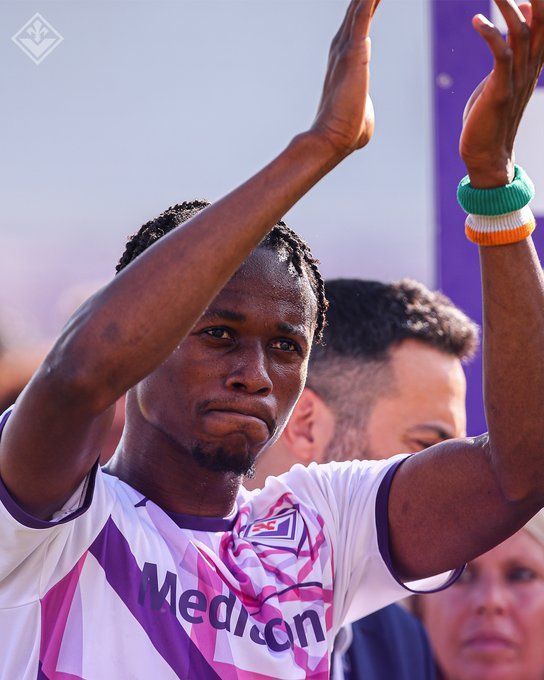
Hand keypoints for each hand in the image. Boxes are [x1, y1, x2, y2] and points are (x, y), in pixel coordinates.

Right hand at [310, 0, 380, 156]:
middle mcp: (343, 45)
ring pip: (361, 3)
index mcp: (347, 56)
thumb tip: (365, 113)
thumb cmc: (349, 131)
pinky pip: (364, 12)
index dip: (371, 0)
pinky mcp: (354, 51)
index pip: (362, 18)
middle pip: (360, 3)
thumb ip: (366, 103)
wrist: (333, 139)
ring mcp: (346, 46)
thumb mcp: (364, 111)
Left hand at [460, 0, 543, 187]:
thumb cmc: (488, 119)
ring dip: (507, 9)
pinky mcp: (500, 90)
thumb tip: (509, 31)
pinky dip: (490, 34)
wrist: (487, 155)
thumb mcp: (500, 82)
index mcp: (531, 68)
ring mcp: (516, 80)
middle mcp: (529, 71)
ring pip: (520, 34)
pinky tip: (477, 21)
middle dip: (536, 2)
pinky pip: (500, 54)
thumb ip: (506, 57)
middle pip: (540, 25)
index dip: (540, 9)